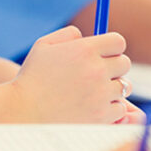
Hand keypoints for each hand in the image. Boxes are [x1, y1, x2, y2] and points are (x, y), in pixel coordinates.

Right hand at [11, 26, 131, 123]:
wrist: (25, 113)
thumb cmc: (32, 78)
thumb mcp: (43, 46)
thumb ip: (67, 35)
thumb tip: (85, 36)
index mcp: (84, 50)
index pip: (118, 42)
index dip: (112, 47)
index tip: (105, 54)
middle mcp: (96, 70)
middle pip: (125, 63)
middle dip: (114, 67)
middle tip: (99, 74)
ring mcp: (101, 94)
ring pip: (125, 87)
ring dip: (112, 89)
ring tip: (93, 92)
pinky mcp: (102, 115)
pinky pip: (120, 108)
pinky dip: (110, 108)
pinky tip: (92, 107)